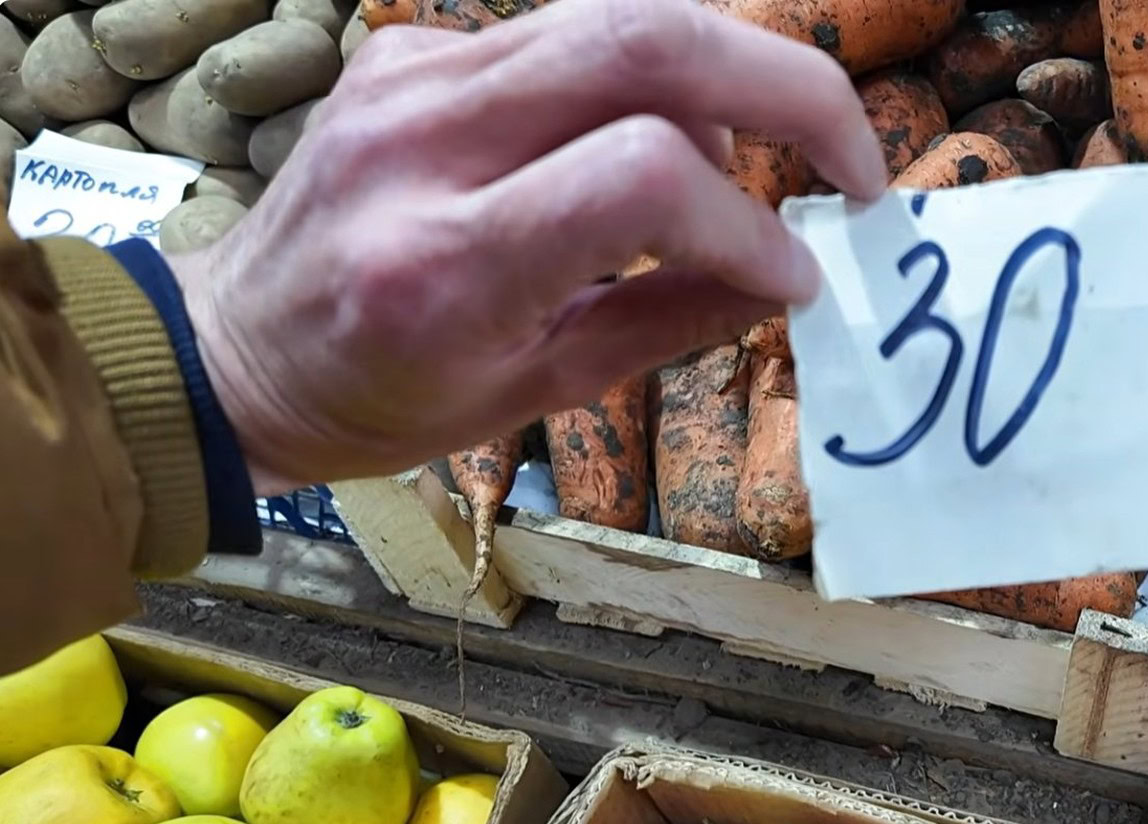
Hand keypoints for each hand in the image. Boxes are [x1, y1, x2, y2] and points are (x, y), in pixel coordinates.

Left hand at [170, 0, 886, 493]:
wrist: (234, 349)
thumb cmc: (382, 400)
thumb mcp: (533, 391)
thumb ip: (669, 322)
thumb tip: (789, 280)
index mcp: (446, 261)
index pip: (645, 175)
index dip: (750, 222)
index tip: (800, 276)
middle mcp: (426, 140)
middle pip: (648, 41)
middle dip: (791, 89)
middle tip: (852, 163)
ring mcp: (414, 73)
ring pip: (621, 16)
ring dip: (726, 82)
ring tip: (742, 173)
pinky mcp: (414, 46)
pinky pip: (570, 33)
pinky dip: (651, 82)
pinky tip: (655, 147)